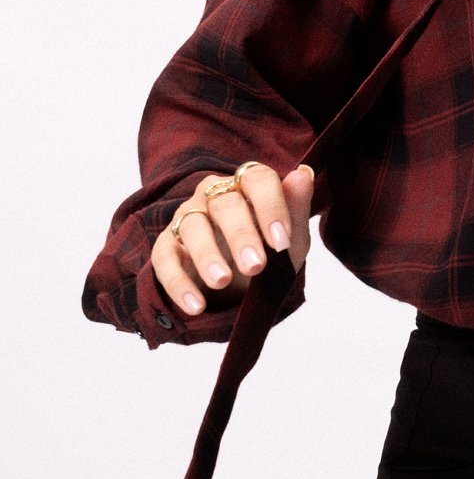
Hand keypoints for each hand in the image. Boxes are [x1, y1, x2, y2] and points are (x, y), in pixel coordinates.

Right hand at [151, 163, 313, 316]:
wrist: (242, 288)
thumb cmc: (269, 253)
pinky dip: (178, 283)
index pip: (258, 179)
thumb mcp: (291, 238)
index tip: (281, 241)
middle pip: (225, 204)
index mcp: (247, 185)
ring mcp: (188, 218)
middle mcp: (214, 195)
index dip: (271, 207)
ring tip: (223, 281)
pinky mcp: (167, 246)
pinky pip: (164, 259)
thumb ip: (297, 207)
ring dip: (207, 255)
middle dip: (241, 235)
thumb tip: (304, 174)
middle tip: (255, 266)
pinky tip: (196, 305)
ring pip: (192, 227)